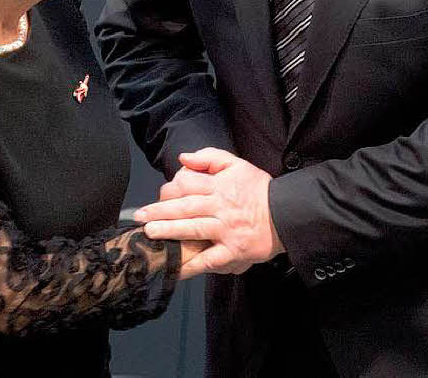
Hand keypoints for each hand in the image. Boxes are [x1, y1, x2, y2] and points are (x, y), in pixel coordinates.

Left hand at [134, 148, 283, 275]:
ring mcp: (226, 230)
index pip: (189, 184)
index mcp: (220, 186)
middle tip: (140, 217)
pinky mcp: (233, 251)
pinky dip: (192, 265)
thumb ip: (210, 157)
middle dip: (160, 212)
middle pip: (185, 207)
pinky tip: (176, 269)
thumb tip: (182, 158)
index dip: (171, 189)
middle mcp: (221, 207)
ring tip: (150, 233)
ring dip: (169, 231)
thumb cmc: (260, 190)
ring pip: (193, 229)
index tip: (158, 195)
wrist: (287, 214)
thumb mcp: (238, 165)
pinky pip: (209, 259)